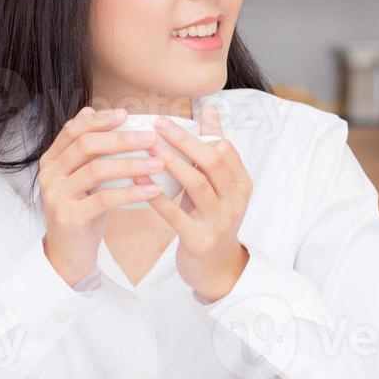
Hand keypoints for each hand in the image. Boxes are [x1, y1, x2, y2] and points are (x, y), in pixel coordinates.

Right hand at [36, 107, 165, 285]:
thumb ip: (84, 148)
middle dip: (122, 139)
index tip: (127, 114)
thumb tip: (90, 110)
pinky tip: (153, 189)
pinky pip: (105, 198)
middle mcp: (50, 175)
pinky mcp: (70, 217)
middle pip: (87, 145)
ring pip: (97, 169)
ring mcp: (57, 196)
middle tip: (151, 137)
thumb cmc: (81, 212)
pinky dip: (132, 191)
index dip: (100, 120)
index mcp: (52, 160)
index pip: (74, 130)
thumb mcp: (81, 177)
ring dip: (131, 163)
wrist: (69, 254)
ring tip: (158, 162)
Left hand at [142, 104, 253, 302]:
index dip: (197, 133)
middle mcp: (235, 200)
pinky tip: (137, 179)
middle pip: (213, 162)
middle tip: (156, 126)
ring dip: (171, 163)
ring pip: (196, 184)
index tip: (167, 122)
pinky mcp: (199, 239)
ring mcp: (219, 221)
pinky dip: (156, 195)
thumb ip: (214, 148)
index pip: (225, 149)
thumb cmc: (212, 219)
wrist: (217, 268)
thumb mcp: (219, 185)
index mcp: (241, 183)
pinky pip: (175, 214)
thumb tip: (209, 109)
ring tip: (147, 147)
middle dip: (183, 141)